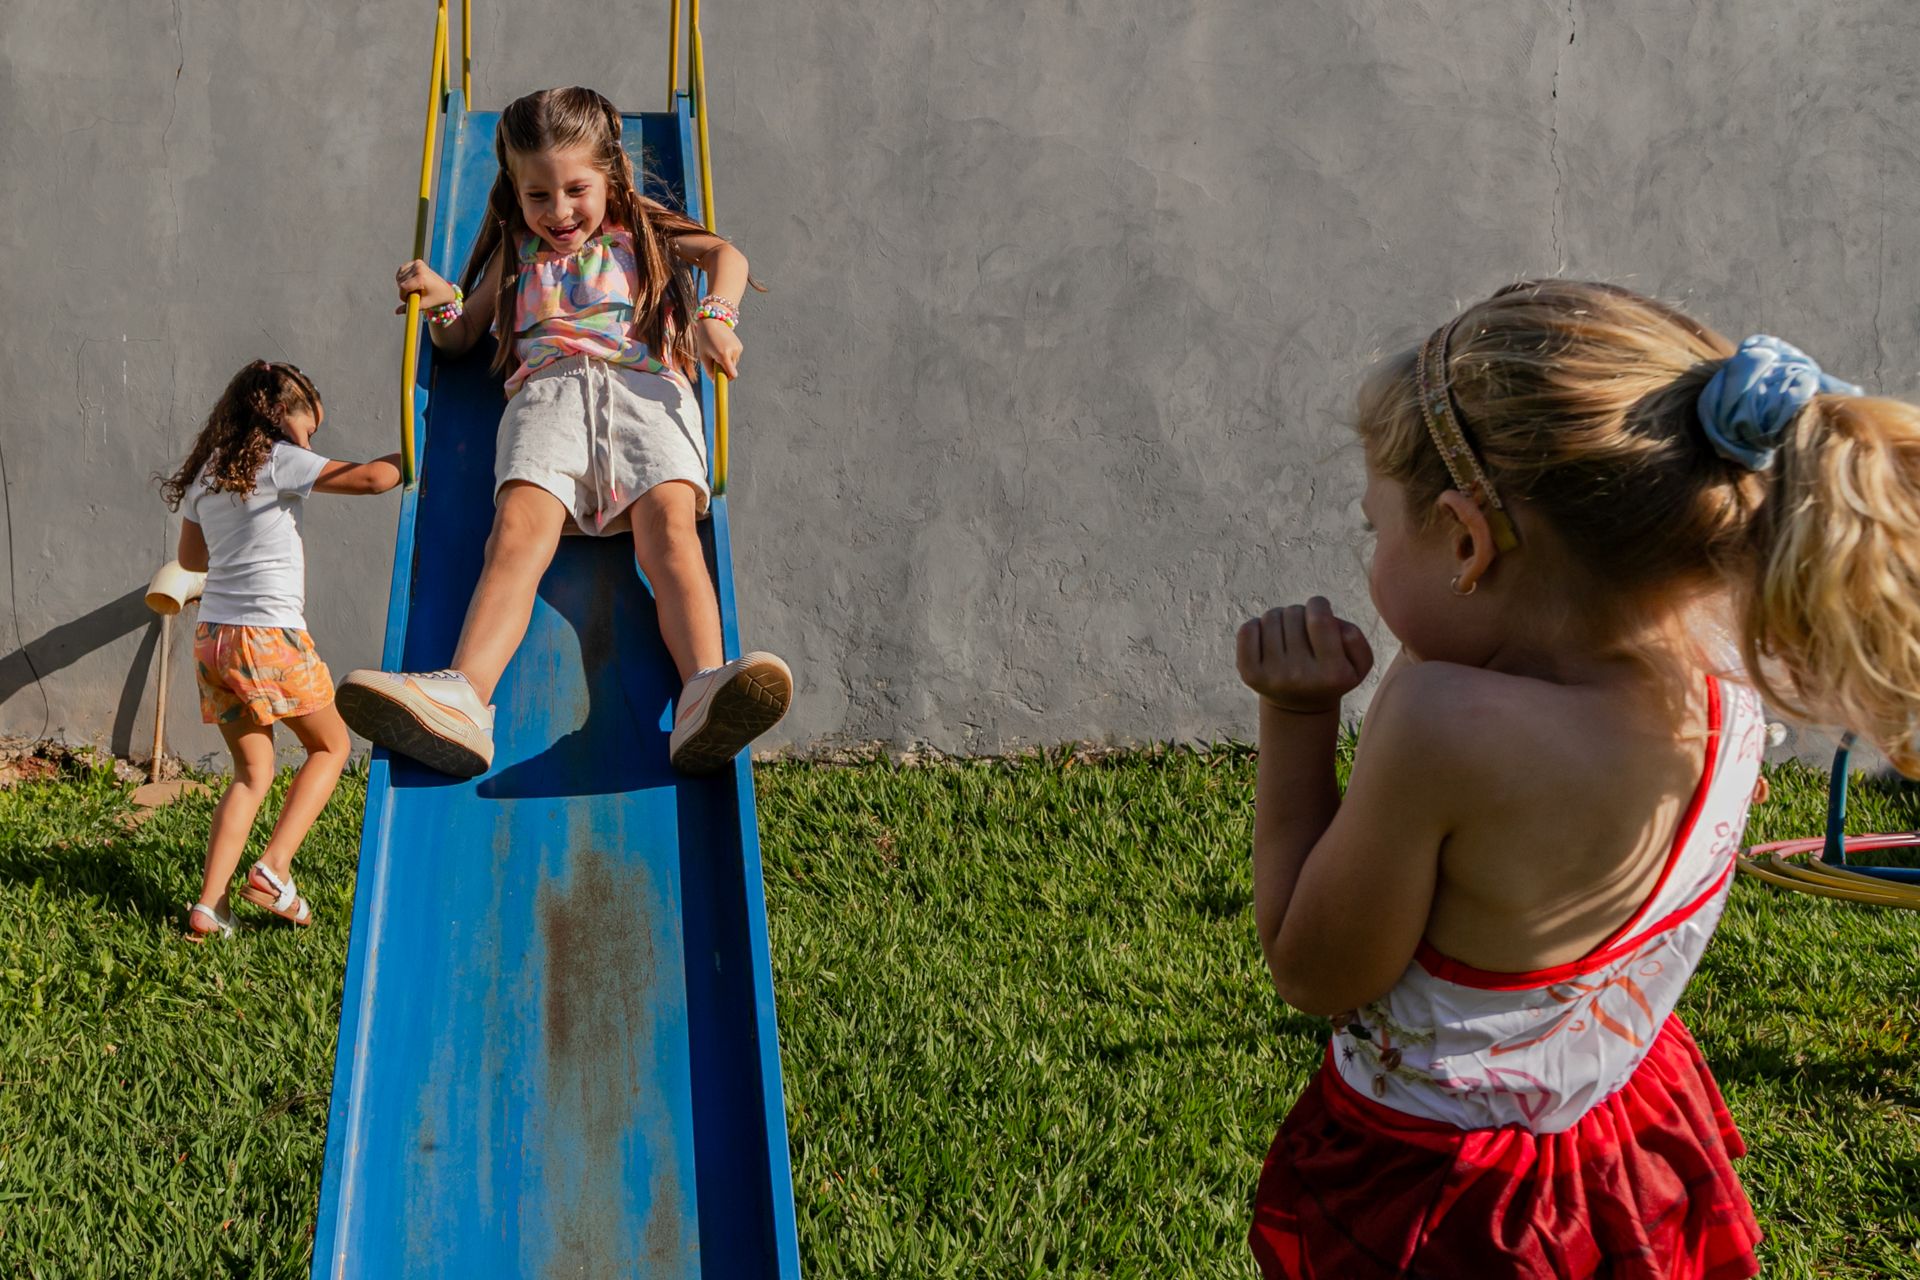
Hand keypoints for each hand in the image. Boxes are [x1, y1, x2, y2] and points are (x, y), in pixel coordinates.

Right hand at [393, 259, 456, 312]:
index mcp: (421, 277)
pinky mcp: (416, 262)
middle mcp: (419, 268)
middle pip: (400, 282)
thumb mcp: (423, 305)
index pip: (403, 287)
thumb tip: (396, 312)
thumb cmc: (435, 298)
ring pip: (400, 277)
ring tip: (415, 289)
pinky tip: (412, 282)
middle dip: (404, 291)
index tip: (409, 300)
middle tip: (414, 295)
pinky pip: (402, 271)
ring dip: (404, 285)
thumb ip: (409, 307)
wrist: (446, 289)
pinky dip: (404, 278)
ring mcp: (417, 263)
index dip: (404, 296)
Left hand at [692, 318, 741, 379]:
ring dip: (725, 363)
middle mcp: (733, 352)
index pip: (731, 374)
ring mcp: (738, 349)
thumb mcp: (703, 355)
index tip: (724, 386)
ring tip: (717, 350)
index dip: (727, 381)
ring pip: (733, 365)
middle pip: (730, 371)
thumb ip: (709, 370)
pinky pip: (734, 358)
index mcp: (723, 355)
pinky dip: (729, 356)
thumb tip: (715, 382)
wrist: (713, 319)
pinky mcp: (740, 346)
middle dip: (723, 370)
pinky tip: (722, 346)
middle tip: (713, 359)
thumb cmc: (705, 338)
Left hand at [1236, 597, 1374, 712]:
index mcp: (1332, 673)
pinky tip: (1269, 640)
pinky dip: (1257, 626)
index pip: (1319, 618)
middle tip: (1304, 630)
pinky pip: (1247, 630)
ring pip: (1271, 617)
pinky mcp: (1249, 674)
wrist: (1299, 709)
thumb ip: (1355, 639)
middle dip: (1300, 613)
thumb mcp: (1358, 663)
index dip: (1319, 604)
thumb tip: (1331, 622)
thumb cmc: (1331, 675)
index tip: (1319, 610)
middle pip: (1293, 614)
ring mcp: (1272, 675)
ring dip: (1280, 619)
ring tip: (1288, 635)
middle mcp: (1300, 675)